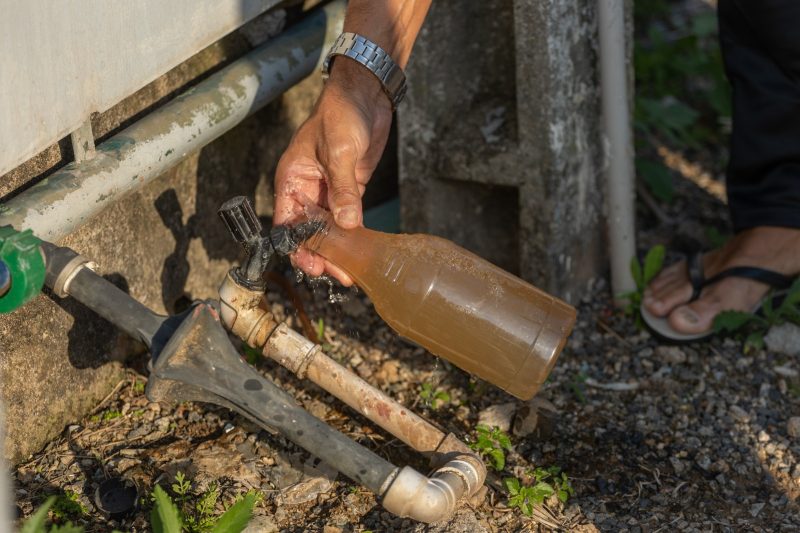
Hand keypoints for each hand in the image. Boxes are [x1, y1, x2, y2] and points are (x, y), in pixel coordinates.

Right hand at [274, 60, 392, 284]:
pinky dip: (351, 234)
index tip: (311, 266)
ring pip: (328, 229)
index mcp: (292, 179)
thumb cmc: (342, 114)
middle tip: (339, 275)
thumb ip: (343, 190)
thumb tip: (347, 224)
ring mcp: (327, 190)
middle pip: (308, 231)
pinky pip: (346, 218)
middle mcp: (306, 188)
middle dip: (321, 254)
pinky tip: (359, 251)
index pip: (287, 222)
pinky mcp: (348, 189)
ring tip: (350, 272)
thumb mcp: (341, 152)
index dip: (297, 247)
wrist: (366, 94)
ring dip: (338, 249)